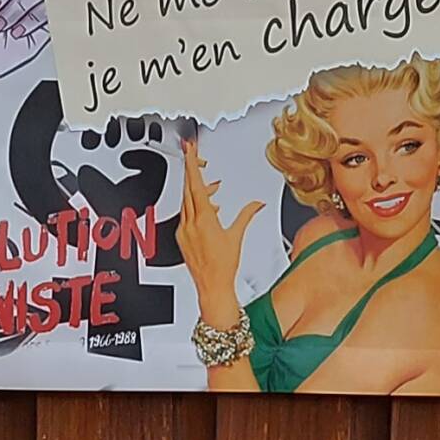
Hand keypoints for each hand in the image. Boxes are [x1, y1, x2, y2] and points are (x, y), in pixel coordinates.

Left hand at [177, 132, 262, 304]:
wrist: (212, 288)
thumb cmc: (223, 267)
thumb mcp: (236, 236)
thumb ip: (247, 215)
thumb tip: (258, 204)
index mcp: (204, 220)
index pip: (196, 185)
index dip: (192, 165)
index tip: (189, 151)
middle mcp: (189, 224)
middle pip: (188, 189)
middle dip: (192, 171)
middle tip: (192, 154)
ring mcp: (183, 231)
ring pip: (186, 201)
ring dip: (196, 190)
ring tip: (211, 187)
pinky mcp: (181, 238)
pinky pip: (185, 214)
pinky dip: (194, 206)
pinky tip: (206, 207)